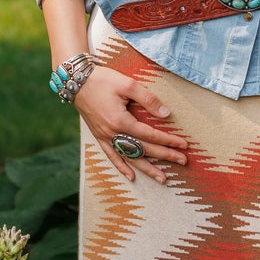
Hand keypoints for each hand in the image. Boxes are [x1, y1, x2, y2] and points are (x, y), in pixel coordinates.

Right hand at [75, 66, 189, 182]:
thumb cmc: (103, 80)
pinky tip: (131, 176)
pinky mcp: (99, 136)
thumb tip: (166, 114)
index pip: (150, 135)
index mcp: (121, 121)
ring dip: (147, 169)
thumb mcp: (128, 84)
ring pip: (129, 157)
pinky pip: (111, 155)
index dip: (168, 140)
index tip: (184, 144)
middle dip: (165, 155)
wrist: (76, 81)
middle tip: (183, 161)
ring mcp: (105, 137)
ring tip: (162, 179)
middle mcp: (113, 133)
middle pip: (143, 149)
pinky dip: (121, 167)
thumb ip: (148, 99)